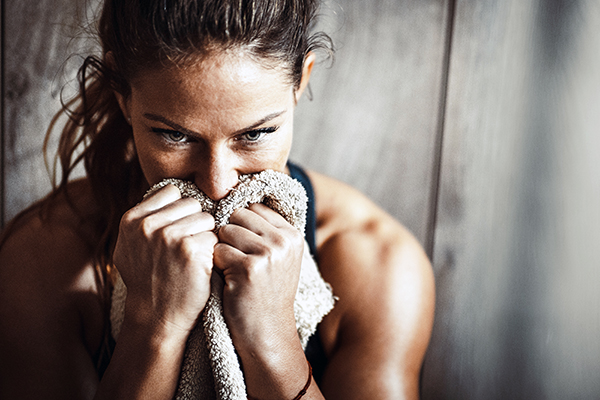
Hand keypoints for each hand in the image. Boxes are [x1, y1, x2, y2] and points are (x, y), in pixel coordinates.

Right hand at [113, 184, 217, 336]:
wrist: (156, 316)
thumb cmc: (148, 280)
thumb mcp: (131, 245)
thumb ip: (146, 218)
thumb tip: (169, 191)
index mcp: (131, 219)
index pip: (171, 190)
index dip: (181, 209)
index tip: (180, 228)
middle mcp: (147, 224)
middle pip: (191, 202)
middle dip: (195, 221)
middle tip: (188, 246)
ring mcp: (169, 235)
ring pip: (206, 217)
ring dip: (206, 235)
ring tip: (194, 256)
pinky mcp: (190, 249)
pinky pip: (215, 236)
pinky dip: (213, 250)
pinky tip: (201, 266)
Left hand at [213, 203, 304, 355]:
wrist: (267, 334)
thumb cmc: (264, 294)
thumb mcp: (277, 259)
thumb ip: (264, 230)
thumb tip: (235, 196)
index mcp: (292, 234)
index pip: (254, 207)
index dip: (241, 227)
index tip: (245, 250)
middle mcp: (284, 240)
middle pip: (237, 215)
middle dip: (229, 236)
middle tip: (238, 262)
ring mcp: (269, 253)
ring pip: (225, 231)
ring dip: (221, 251)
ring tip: (234, 272)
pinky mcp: (250, 268)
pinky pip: (218, 251)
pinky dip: (217, 266)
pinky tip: (230, 282)